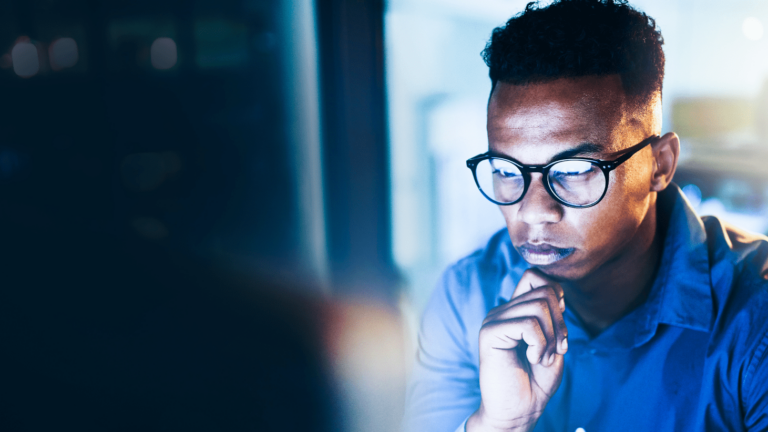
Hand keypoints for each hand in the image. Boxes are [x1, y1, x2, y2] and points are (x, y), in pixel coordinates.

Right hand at [467, 269, 568, 431]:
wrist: (519, 411)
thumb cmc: (536, 382)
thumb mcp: (553, 343)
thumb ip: (553, 316)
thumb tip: (556, 292)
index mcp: (514, 311)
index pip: (535, 275)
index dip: (556, 294)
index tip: (558, 326)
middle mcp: (502, 311)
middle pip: (544, 290)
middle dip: (561, 321)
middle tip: (557, 348)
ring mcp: (494, 320)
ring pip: (538, 306)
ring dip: (551, 336)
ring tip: (542, 357)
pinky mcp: (490, 334)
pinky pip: (528, 324)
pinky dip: (540, 344)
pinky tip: (533, 359)